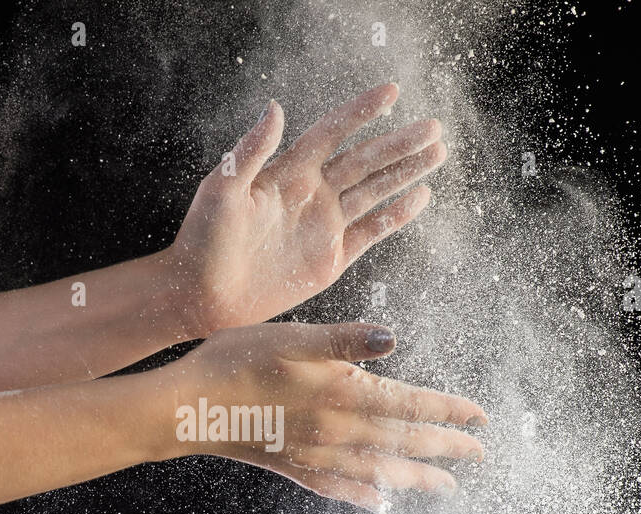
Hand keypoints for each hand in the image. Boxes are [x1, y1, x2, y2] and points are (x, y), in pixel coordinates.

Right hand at [158, 322, 485, 512]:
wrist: (189, 407)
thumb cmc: (237, 361)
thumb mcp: (294, 337)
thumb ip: (346, 340)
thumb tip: (394, 340)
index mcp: (344, 394)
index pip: (412, 405)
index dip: (449, 411)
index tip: (481, 418)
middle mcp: (338, 432)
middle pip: (405, 443)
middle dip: (446, 449)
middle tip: (479, 457)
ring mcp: (316, 456)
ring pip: (380, 472)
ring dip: (417, 479)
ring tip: (446, 487)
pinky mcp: (293, 468)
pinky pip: (339, 488)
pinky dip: (364, 497)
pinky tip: (378, 504)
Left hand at [162, 83, 446, 338]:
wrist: (202, 296)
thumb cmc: (203, 241)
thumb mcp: (220, 190)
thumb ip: (249, 150)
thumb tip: (275, 107)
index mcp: (287, 173)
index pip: (332, 133)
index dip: (361, 112)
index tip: (392, 91)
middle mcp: (310, 194)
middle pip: (364, 161)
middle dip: (399, 144)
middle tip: (435, 127)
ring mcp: (323, 226)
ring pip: (374, 192)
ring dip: (405, 172)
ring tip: (438, 152)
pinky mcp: (330, 258)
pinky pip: (371, 232)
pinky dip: (396, 215)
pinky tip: (420, 197)